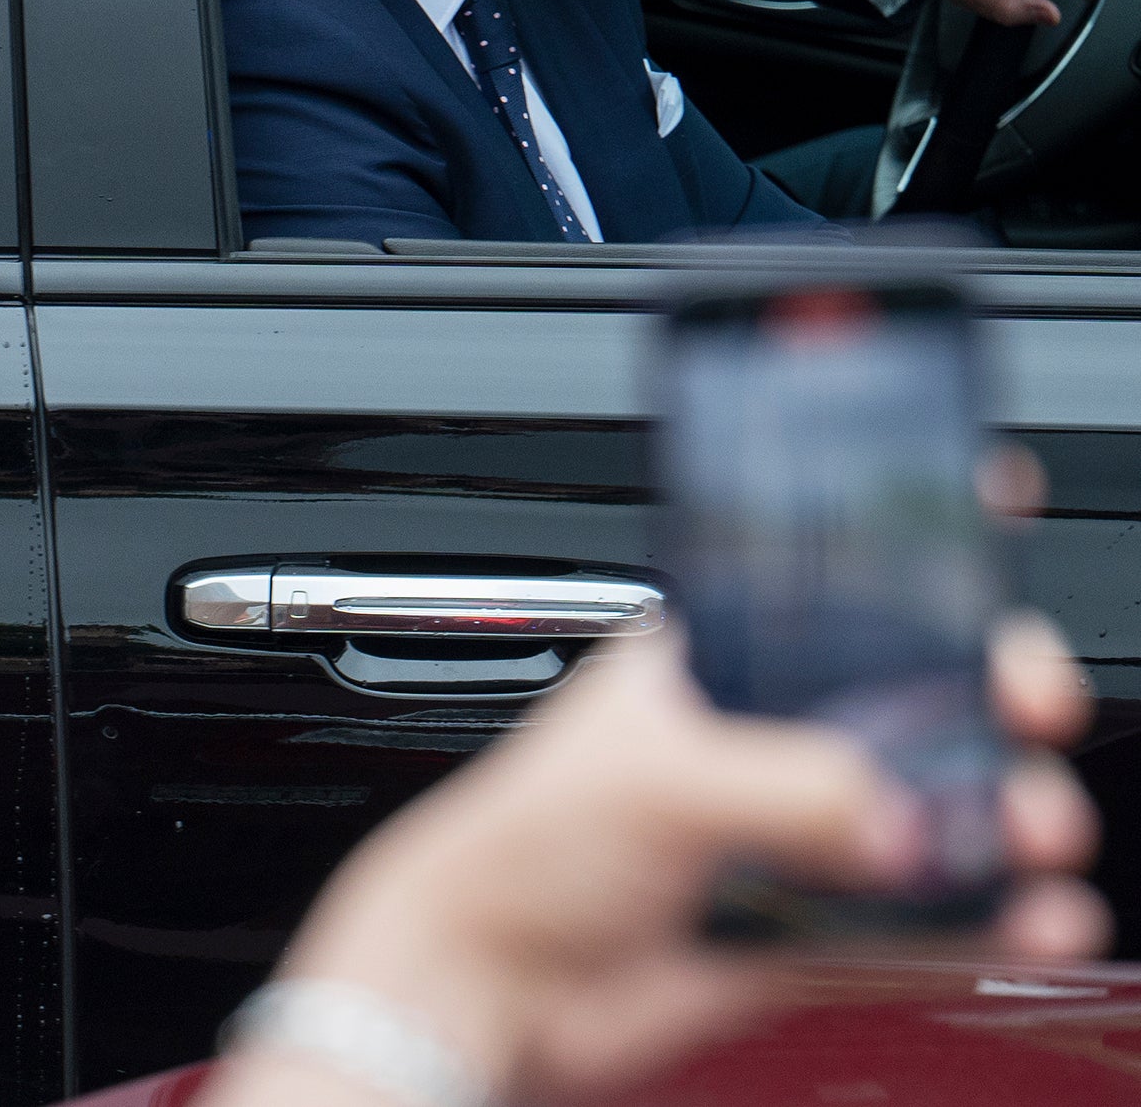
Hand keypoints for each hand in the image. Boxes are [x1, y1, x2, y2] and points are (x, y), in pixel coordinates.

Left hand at [203, 621, 1105, 1106]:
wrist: (484, 984)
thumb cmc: (516, 849)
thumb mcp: (652, 782)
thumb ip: (785, 786)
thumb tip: (897, 819)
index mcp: (712, 664)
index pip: (827, 593)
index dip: (915, 568)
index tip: (992, 537)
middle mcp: (760, 740)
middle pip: (910, 703)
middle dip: (988, 701)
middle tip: (1029, 712)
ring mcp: (788, 836)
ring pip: (930, 814)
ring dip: (1001, 819)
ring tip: (1037, 833)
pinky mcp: (803, 933)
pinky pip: (920, 923)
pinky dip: (982, 924)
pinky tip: (1026, 920)